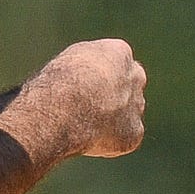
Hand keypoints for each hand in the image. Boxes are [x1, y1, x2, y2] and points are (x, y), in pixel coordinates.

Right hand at [24, 39, 146, 157]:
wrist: (64, 109)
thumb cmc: (57, 82)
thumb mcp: (69, 61)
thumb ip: (87, 68)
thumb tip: (87, 81)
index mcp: (119, 52)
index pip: (115, 61)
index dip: (97, 75)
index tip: (81, 84)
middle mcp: (135, 77)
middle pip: (129, 86)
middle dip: (114, 95)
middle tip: (87, 105)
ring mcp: (137, 106)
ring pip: (128, 114)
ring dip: (111, 119)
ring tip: (81, 123)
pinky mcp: (134, 133)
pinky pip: (124, 138)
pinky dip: (108, 141)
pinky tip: (87, 138)